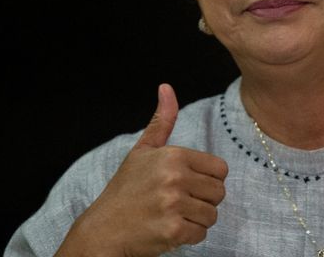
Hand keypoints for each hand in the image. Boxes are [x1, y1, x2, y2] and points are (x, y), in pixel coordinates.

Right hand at [56, 84, 228, 256]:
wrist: (103, 229)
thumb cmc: (126, 189)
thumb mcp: (142, 150)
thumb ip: (161, 121)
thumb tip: (166, 87)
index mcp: (174, 156)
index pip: (220, 169)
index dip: (207, 180)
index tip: (186, 185)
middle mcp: (175, 177)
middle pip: (219, 193)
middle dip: (203, 201)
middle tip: (178, 203)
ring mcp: (173, 204)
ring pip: (211, 215)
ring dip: (196, 220)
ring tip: (172, 215)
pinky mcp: (173, 230)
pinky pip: (201, 234)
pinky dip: (188, 237)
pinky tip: (169, 229)